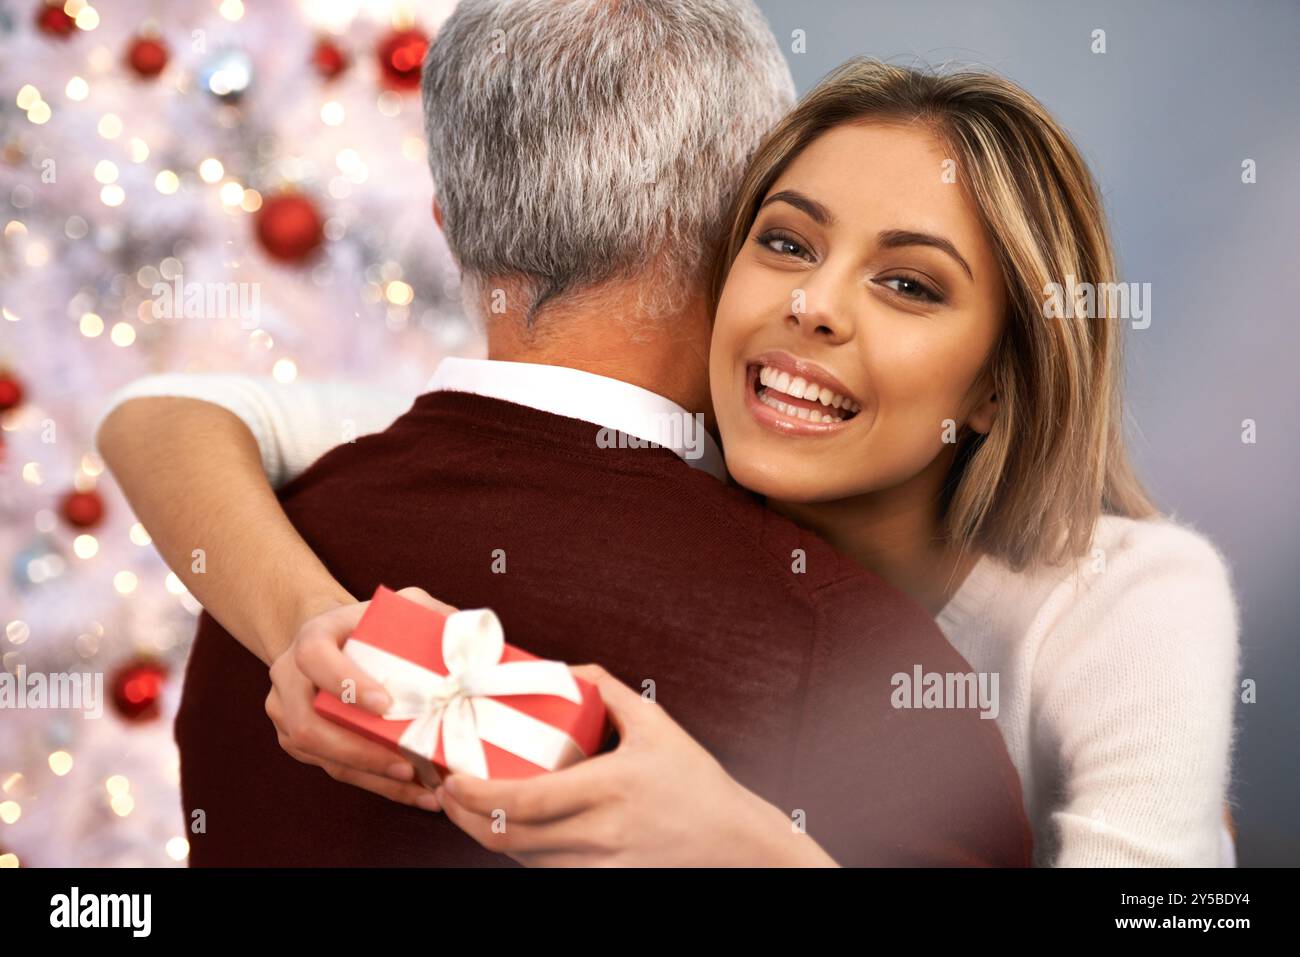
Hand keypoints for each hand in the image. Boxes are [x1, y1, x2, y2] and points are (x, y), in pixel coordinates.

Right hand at [264, 586, 454, 811]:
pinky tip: (412, 792)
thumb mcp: (395, 605)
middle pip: (309, 726)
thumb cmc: (368, 624)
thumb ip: (425, 610)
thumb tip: (464, 628)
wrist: (331, 639)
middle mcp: (288, 679)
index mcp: (310, 638)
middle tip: (408, 766)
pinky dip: (375, 783)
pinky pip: (334, 769)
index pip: (316, 660)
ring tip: (420, 789)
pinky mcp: (298, 741)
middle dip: (361, 752)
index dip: (346, 684)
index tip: (385, 705)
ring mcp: (287, 714)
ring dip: (373, 777)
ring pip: (322, 757)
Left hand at [433, 664, 836, 865]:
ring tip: (466, 805)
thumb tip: (564, 670)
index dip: (477, 794)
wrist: (732, 844)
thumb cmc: (696, 784)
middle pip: (508, 837)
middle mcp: (600, 833)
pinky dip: (516, 850)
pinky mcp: (600, 882)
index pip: (526, 800)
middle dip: (463, 816)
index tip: (453, 776)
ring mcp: (599, 865)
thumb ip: (610, 691)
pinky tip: (506, 828)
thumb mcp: (658, 725)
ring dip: (484, 833)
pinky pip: (543, 870)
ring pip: (519, 858)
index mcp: (611, 787)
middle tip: (445, 790)